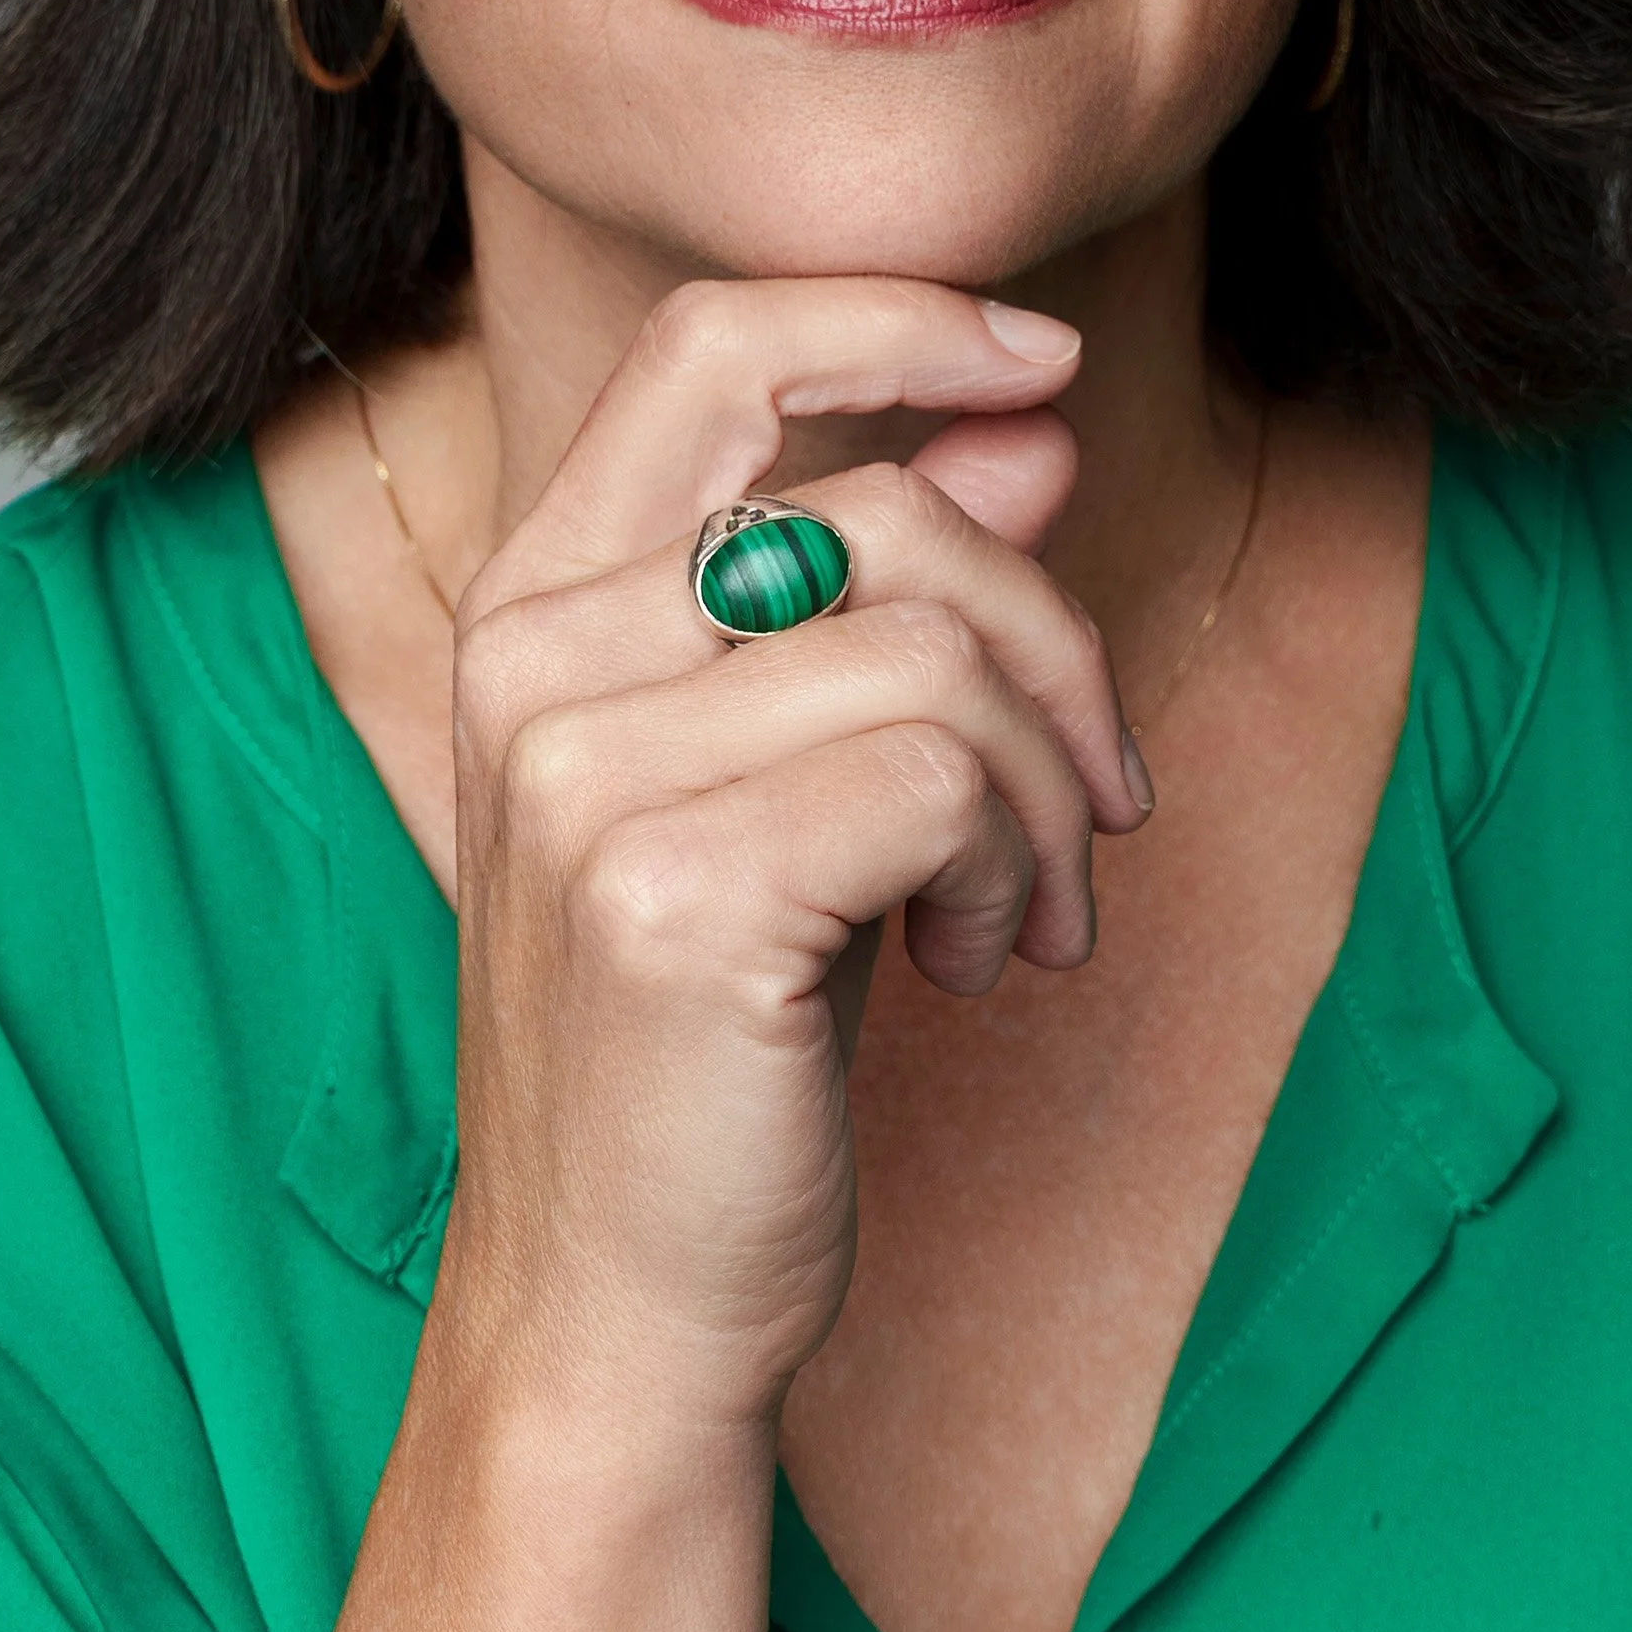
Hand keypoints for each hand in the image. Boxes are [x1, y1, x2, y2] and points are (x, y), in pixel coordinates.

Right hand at [433, 275, 1146, 1438]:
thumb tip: (1032, 420)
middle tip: (1096, 797)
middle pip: (882, 508)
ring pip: (942, 645)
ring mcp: (585, 774)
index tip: (1041, 368)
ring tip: (1027, 909)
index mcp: (540, 604)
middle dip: (1052, 641)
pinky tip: (978, 962)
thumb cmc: (719, 1039)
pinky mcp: (672, 891)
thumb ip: (886, 593)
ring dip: (1052, 788)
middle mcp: (535, 661)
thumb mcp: (801, 776)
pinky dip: (1019, 867)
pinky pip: (948, 776)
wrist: (615, 1310)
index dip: (899, 321)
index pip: (715, 347)